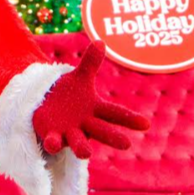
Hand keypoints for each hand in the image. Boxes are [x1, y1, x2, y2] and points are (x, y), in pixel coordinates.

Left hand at [31, 41, 149, 159]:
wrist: (47, 106)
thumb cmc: (70, 95)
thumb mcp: (80, 77)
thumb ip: (90, 63)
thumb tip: (100, 41)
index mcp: (95, 109)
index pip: (115, 113)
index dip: (130, 119)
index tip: (146, 124)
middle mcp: (86, 124)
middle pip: (101, 131)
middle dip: (113, 138)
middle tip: (126, 144)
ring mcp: (70, 133)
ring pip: (79, 143)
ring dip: (82, 147)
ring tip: (87, 153)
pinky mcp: (54, 137)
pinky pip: (54, 142)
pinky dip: (54, 143)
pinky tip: (54, 143)